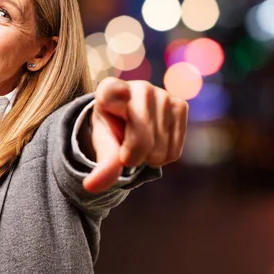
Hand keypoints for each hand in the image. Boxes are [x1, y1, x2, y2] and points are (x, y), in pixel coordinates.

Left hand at [82, 77, 187, 192]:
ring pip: (159, 150)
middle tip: (125, 146)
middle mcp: (139, 87)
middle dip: (132, 155)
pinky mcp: (181, 106)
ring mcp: (163, 95)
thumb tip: (92, 186)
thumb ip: (102, 163)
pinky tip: (155, 142)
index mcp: (111, 89)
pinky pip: (173, 152)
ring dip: (148, 157)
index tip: (121, 99)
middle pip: (142, 140)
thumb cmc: (112, 129)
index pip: (113, 94)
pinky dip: (163, 157)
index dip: (117, 100)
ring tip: (140, 141)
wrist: (130, 121)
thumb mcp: (102, 144)